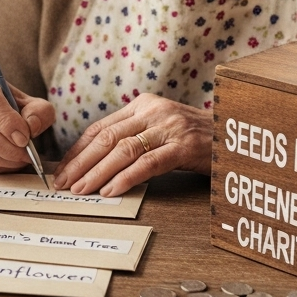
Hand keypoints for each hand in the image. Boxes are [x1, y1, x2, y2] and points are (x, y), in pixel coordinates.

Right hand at [0, 72, 54, 172]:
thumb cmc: (15, 109)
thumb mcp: (33, 104)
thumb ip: (39, 112)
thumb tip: (31, 126)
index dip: (7, 121)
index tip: (24, 137)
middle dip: (7, 147)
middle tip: (25, 153)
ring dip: (3, 160)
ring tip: (20, 159)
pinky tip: (8, 162)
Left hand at [51, 94, 210, 196]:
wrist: (234, 133)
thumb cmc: (194, 138)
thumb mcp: (160, 129)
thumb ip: (133, 137)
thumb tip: (96, 161)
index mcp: (142, 105)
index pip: (100, 128)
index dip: (78, 150)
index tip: (63, 170)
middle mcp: (152, 111)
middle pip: (107, 138)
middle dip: (81, 163)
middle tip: (64, 183)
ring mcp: (168, 127)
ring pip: (123, 151)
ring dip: (98, 173)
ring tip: (82, 190)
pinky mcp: (183, 146)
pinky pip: (148, 163)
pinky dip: (126, 178)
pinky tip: (111, 190)